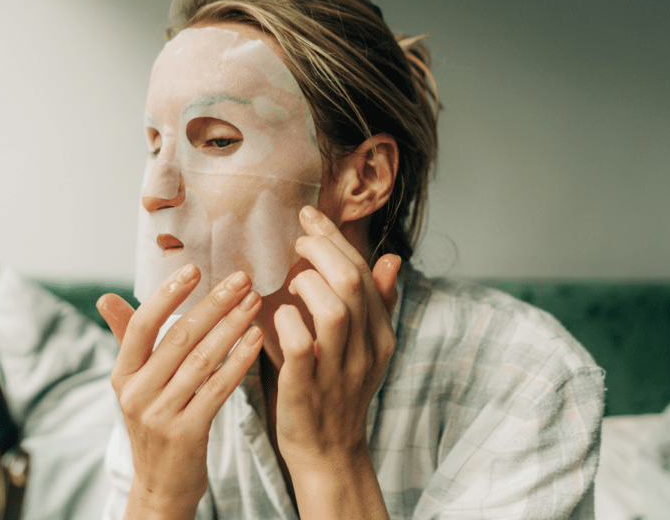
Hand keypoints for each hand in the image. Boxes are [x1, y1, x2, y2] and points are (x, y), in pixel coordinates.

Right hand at [97, 265, 263, 519]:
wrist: (161, 487)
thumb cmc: (155, 425)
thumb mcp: (135, 385)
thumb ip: (128, 340)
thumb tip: (105, 297)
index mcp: (121, 375)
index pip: (141, 325)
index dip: (167, 295)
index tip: (194, 268)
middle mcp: (136, 393)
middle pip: (178, 338)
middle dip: (214, 304)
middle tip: (242, 279)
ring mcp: (160, 415)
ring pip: (202, 360)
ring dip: (233, 326)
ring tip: (254, 302)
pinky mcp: (187, 434)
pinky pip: (218, 388)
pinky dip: (239, 360)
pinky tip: (256, 340)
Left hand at [272, 205, 399, 513]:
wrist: (330, 453)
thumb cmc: (337, 390)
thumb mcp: (365, 347)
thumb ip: (377, 304)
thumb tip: (391, 258)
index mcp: (380, 333)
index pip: (363, 272)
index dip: (335, 239)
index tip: (309, 216)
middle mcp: (365, 349)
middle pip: (351, 284)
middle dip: (320, 250)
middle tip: (295, 242)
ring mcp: (339, 371)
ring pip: (333, 311)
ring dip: (306, 283)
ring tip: (289, 277)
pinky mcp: (307, 389)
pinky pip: (303, 347)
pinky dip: (288, 322)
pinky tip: (277, 314)